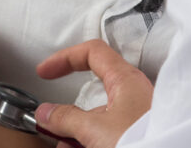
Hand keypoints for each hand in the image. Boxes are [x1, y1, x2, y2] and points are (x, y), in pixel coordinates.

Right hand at [34, 40, 152, 147]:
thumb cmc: (145, 140)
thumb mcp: (94, 129)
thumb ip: (65, 118)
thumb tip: (47, 113)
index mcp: (126, 80)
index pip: (92, 52)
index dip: (65, 58)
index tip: (46, 72)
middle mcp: (133, 93)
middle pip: (92, 93)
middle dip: (68, 112)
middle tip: (52, 125)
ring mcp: (137, 115)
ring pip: (99, 117)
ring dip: (78, 132)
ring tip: (67, 146)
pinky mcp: (139, 133)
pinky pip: (109, 132)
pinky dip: (92, 141)